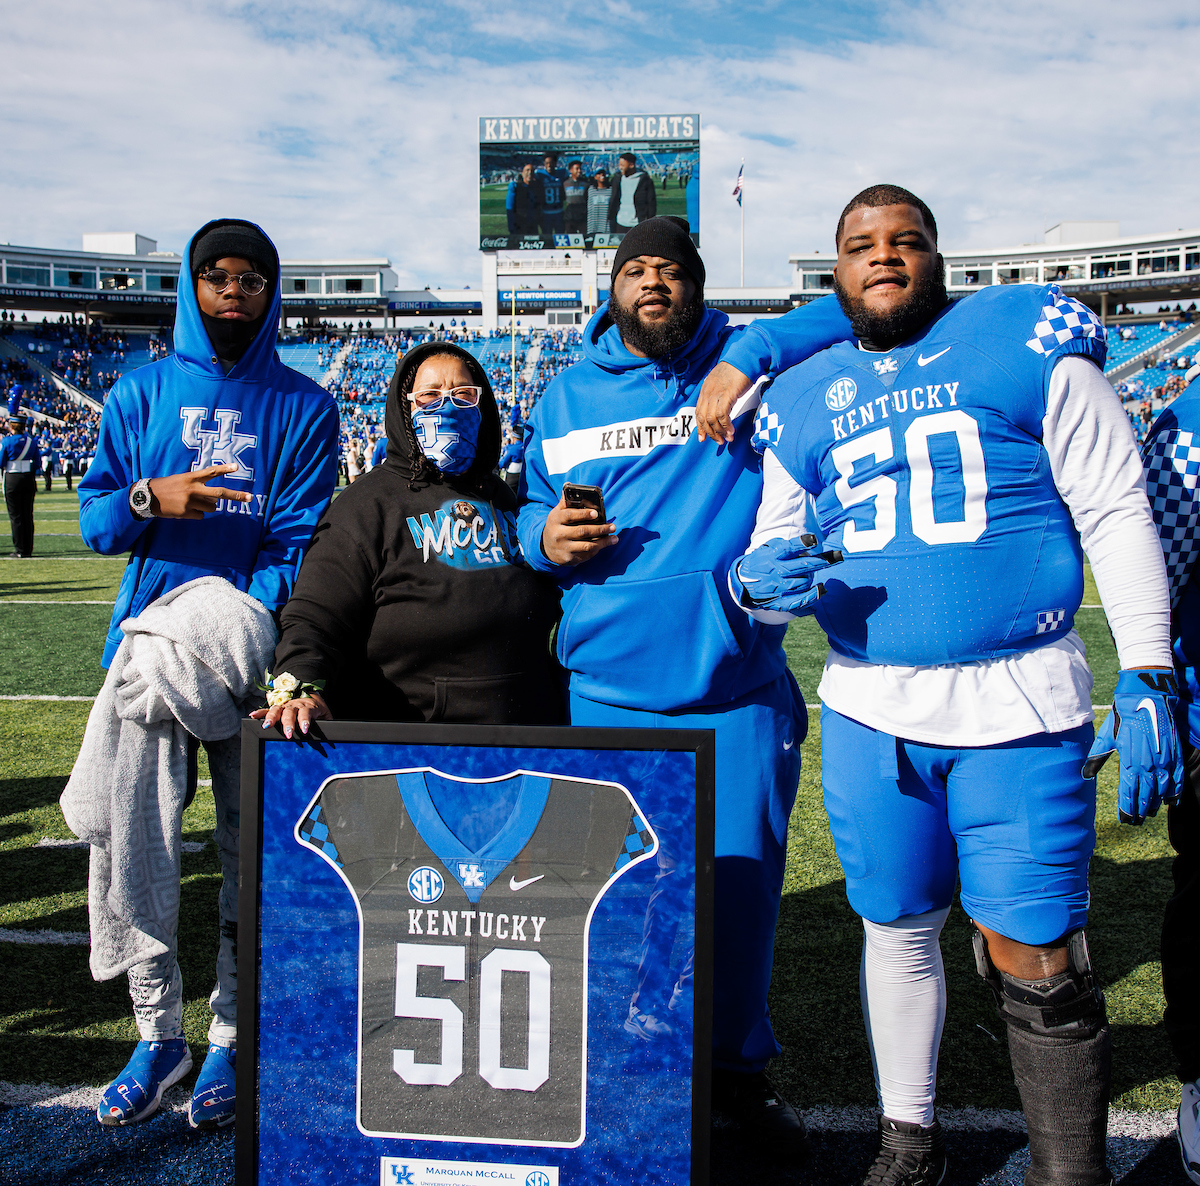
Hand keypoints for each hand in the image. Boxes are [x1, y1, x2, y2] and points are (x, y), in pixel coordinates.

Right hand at [147, 463, 251, 518]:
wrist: (147, 497)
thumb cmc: (167, 487)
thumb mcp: (181, 480)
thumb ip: (198, 486)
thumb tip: (214, 500)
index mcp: (191, 477)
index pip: (211, 472)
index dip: (224, 469)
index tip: (236, 467)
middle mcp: (193, 489)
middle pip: (220, 493)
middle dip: (236, 496)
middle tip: (250, 498)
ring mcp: (190, 501)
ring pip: (211, 507)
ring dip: (206, 506)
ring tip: (191, 502)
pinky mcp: (186, 513)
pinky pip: (201, 515)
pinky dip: (196, 514)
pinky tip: (184, 509)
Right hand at [249, 691, 331, 739]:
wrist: (312, 695)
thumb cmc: (318, 708)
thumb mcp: (326, 715)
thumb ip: (327, 724)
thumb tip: (332, 737)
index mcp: (309, 706)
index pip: (306, 713)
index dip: (305, 721)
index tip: (305, 730)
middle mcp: (296, 705)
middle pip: (290, 712)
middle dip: (288, 723)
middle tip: (289, 734)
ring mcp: (286, 705)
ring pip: (277, 710)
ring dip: (271, 718)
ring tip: (266, 726)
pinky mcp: (279, 707)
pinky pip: (268, 709)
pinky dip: (260, 712)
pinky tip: (252, 716)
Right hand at [540, 492, 617, 565]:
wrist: (546, 547)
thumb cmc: (556, 525)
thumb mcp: (557, 513)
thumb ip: (565, 501)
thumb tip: (569, 484)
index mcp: (556, 520)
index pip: (570, 515)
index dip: (583, 514)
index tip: (596, 513)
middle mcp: (559, 535)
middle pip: (582, 531)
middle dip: (600, 529)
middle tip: (613, 526)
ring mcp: (564, 548)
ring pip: (587, 546)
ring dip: (603, 542)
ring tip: (614, 538)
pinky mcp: (569, 559)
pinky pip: (586, 555)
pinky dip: (597, 550)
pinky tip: (605, 544)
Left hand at [696, 362, 752, 442]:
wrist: (744, 360)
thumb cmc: (735, 372)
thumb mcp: (721, 384)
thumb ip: (717, 396)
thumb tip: (719, 410)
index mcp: (705, 391)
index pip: (698, 413)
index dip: (700, 427)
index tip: (703, 438)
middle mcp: (708, 393)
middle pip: (703, 418)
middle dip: (710, 433)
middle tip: (719, 441)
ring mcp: (716, 394)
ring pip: (712, 419)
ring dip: (720, 431)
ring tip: (728, 438)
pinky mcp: (727, 395)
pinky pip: (723, 415)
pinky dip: (726, 425)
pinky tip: (731, 430)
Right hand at [730, 535, 842, 614]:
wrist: (742, 584)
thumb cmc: (760, 562)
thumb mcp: (767, 548)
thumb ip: (785, 545)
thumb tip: (808, 543)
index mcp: (771, 556)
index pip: (788, 548)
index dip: (801, 543)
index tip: (814, 540)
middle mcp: (775, 571)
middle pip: (802, 566)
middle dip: (823, 561)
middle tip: (839, 556)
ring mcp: (777, 588)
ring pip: (804, 583)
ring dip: (815, 578)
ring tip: (821, 576)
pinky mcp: (778, 601)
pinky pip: (798, 602)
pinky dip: (811, 598)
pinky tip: (821, 591)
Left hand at [1083, 668, 1184, 823]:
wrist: (1145, 698)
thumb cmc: (1122, 717)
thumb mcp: (1106, 737)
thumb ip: (1096, 758)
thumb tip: (1084, 776)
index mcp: (1129, 762)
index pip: (1128, 792)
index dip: (1126, 808)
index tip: (1124, 819)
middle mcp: (1148, 765)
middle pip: (1145, 795)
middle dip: (1139, 810)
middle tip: (1135, 820)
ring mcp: (1163, 761)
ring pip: (1161, 790)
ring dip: (1154, 803)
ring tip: (1148, 812)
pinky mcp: (1174, 755)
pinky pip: (1176, 779)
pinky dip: (1174, 792)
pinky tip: (1169, 801)